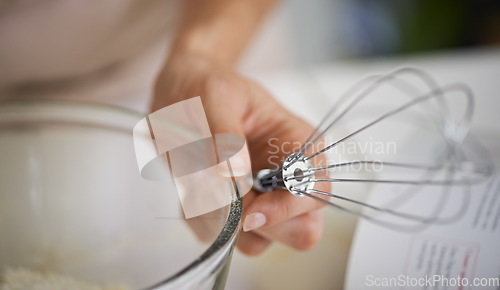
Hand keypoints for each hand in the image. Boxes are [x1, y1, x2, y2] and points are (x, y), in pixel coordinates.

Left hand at [152, 53, 327, 255]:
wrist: (181, 93)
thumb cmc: (206, 87)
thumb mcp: (215, 97)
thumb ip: (225, 135)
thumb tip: (234, 176)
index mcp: (297, 143)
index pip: (315, 191)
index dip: (287, 208)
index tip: (249, 212)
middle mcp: (287, 177)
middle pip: (301, 230)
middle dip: (261, 224)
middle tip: (225, 201)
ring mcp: (263, 198)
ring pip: (260, 241)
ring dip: (227, 224)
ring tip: (201, 186)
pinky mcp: (236, 211)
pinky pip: (225, 239)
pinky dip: (205, 221)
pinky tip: (193, 187)